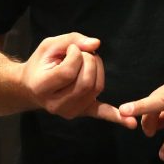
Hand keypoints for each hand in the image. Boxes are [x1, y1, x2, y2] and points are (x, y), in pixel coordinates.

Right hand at [20, 33, 135, 128]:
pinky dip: (116, 117)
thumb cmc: (42, 63)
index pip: (69, 71)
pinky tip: (131, 123)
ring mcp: (69, 111)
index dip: (75, 54)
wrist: (32, 87)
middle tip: (82, 53)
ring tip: (87, 61)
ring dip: (98, 69)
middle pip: (86, 82)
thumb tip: (96, 44)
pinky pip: (101, 113)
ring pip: (96, 88)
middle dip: (90, 60)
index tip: (71, 48)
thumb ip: (72, 40)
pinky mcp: (82, 111)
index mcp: (42, 87)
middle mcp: (55, 104)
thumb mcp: (50, 46)